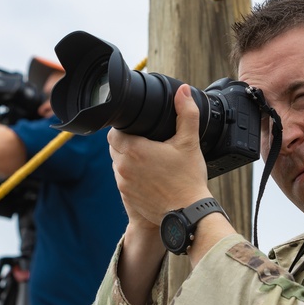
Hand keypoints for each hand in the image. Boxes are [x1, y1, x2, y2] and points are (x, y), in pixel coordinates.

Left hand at [107, 85, 211, 231]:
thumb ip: (186, 113)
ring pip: (117, 163)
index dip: (123, 128)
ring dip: (127, 159)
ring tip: (148, 159)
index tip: (137, 129)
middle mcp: (123, 166)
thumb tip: (183, 91)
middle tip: (145, 142)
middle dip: (126, 142)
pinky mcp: (126, 196)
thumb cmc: (188, 179)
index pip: (113, 132)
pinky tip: (148, 176)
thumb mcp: (189, 142)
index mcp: (134, 149)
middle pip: (114, 147)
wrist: (188, 213)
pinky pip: (123, 180)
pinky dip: (131, 176)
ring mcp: (122, 183)